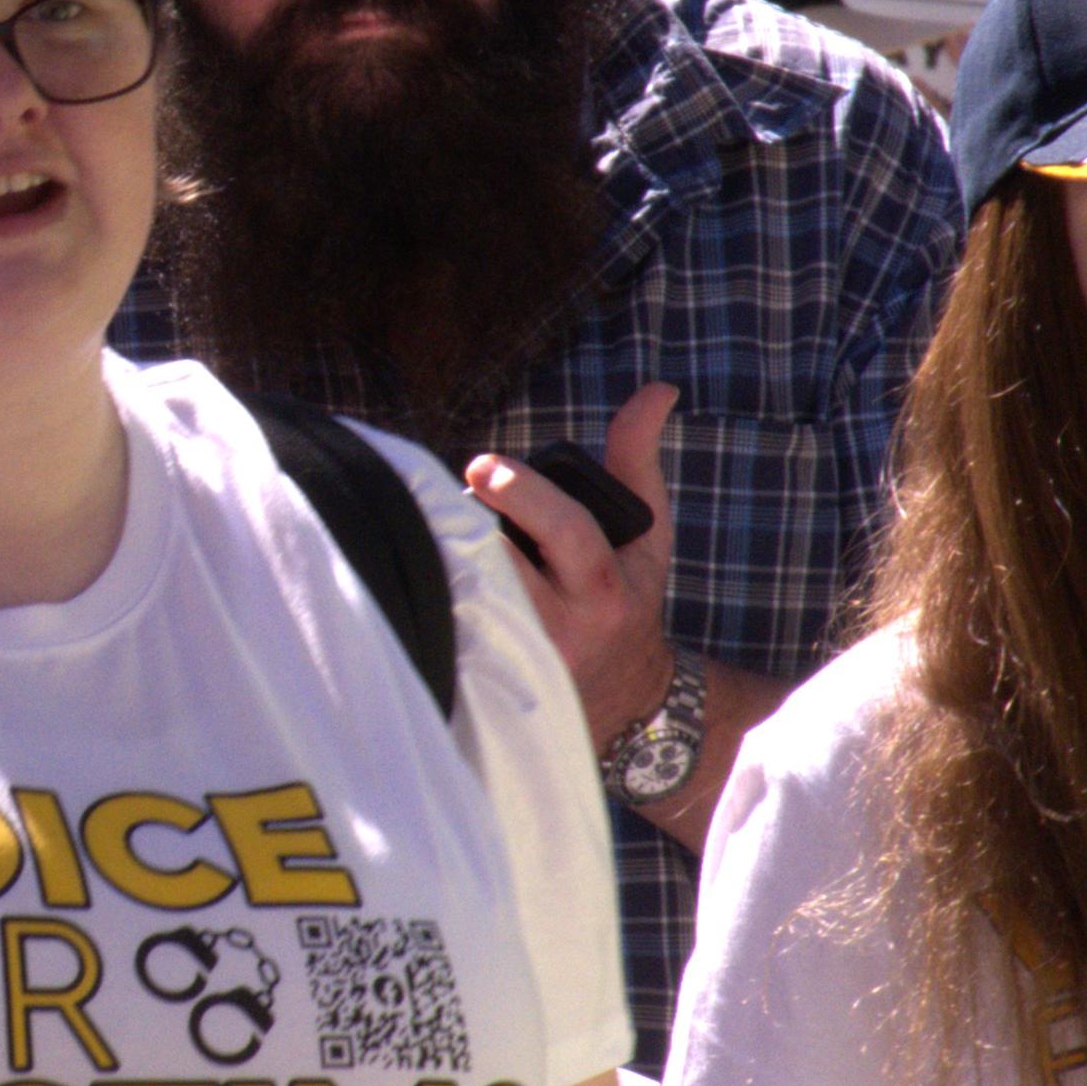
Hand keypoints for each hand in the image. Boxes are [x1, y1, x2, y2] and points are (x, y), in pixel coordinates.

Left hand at [470, 382, 682, 747]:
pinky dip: (438, 590)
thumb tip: (657, 387)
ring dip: (450, 554)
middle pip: (501, 563)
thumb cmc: (631, 597)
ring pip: (469, 594)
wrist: (625, 697)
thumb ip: (638, 459)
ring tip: (443, 530)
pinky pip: (451, 624)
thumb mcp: (649, 535)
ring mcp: (525, 657)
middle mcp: (565, 627)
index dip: (523, 495)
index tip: (483, 465)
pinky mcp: (492, 676)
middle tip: (456, 498)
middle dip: (472, 524)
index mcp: (606, 587)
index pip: (566, 532)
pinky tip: (429, 570)